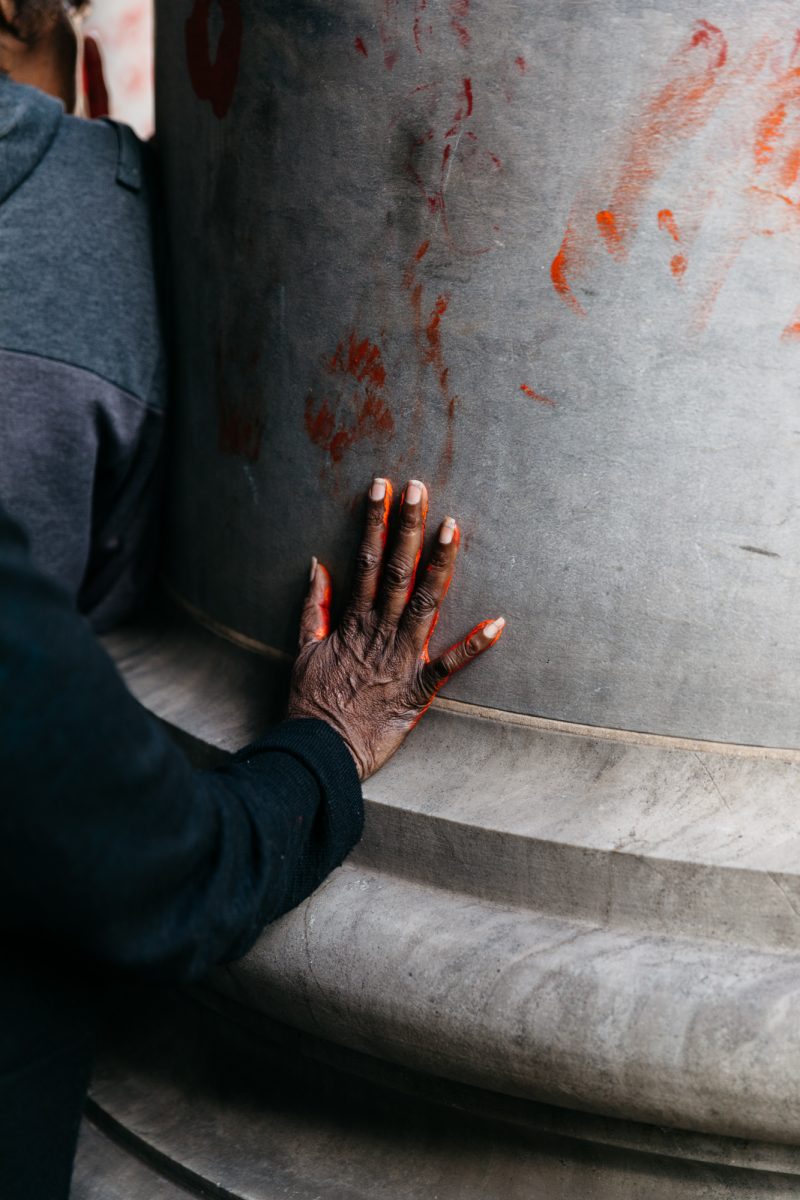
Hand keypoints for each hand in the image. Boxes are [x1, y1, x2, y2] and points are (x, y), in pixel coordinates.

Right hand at [288, 477, 504, 779]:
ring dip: (439, 564)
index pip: (365, 560)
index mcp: (353, 620)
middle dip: (407, 527)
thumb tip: (318, 564)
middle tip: (417, 487)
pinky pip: (450, 665)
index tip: (381, 488)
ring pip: (424, 602)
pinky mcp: (419, 689)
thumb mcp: (303, 650)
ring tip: (452, 527)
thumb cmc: (312, 704)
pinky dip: (475, 645)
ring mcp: (402, 658)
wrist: (319, 751)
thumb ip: (313, 606)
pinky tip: (499, 623)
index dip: (375, 522)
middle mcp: (379, 631)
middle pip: (396, 570)